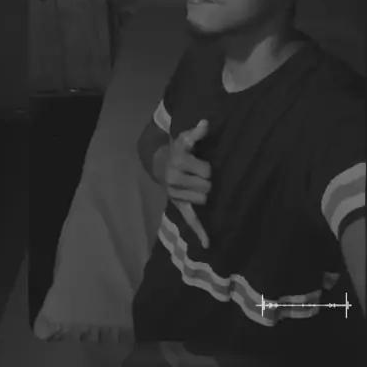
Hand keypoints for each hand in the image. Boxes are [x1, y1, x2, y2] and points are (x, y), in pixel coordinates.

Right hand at [164, 119, 210, 248]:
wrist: (159, 163)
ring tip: (197, 185)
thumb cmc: (178, 149)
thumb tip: (205, 123)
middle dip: (207, 181)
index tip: (202, 165)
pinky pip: (190, 219)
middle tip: (200, 175)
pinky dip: (199, 232)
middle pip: (206, 187)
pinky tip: (208, 243)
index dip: (207, 168)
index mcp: (178, 163)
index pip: (205, 171)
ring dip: (204, 193)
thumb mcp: (184, 138)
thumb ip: (195, 132)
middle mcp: (174, 180)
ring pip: (202, 200)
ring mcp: (176, 195)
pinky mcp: (179, 205)